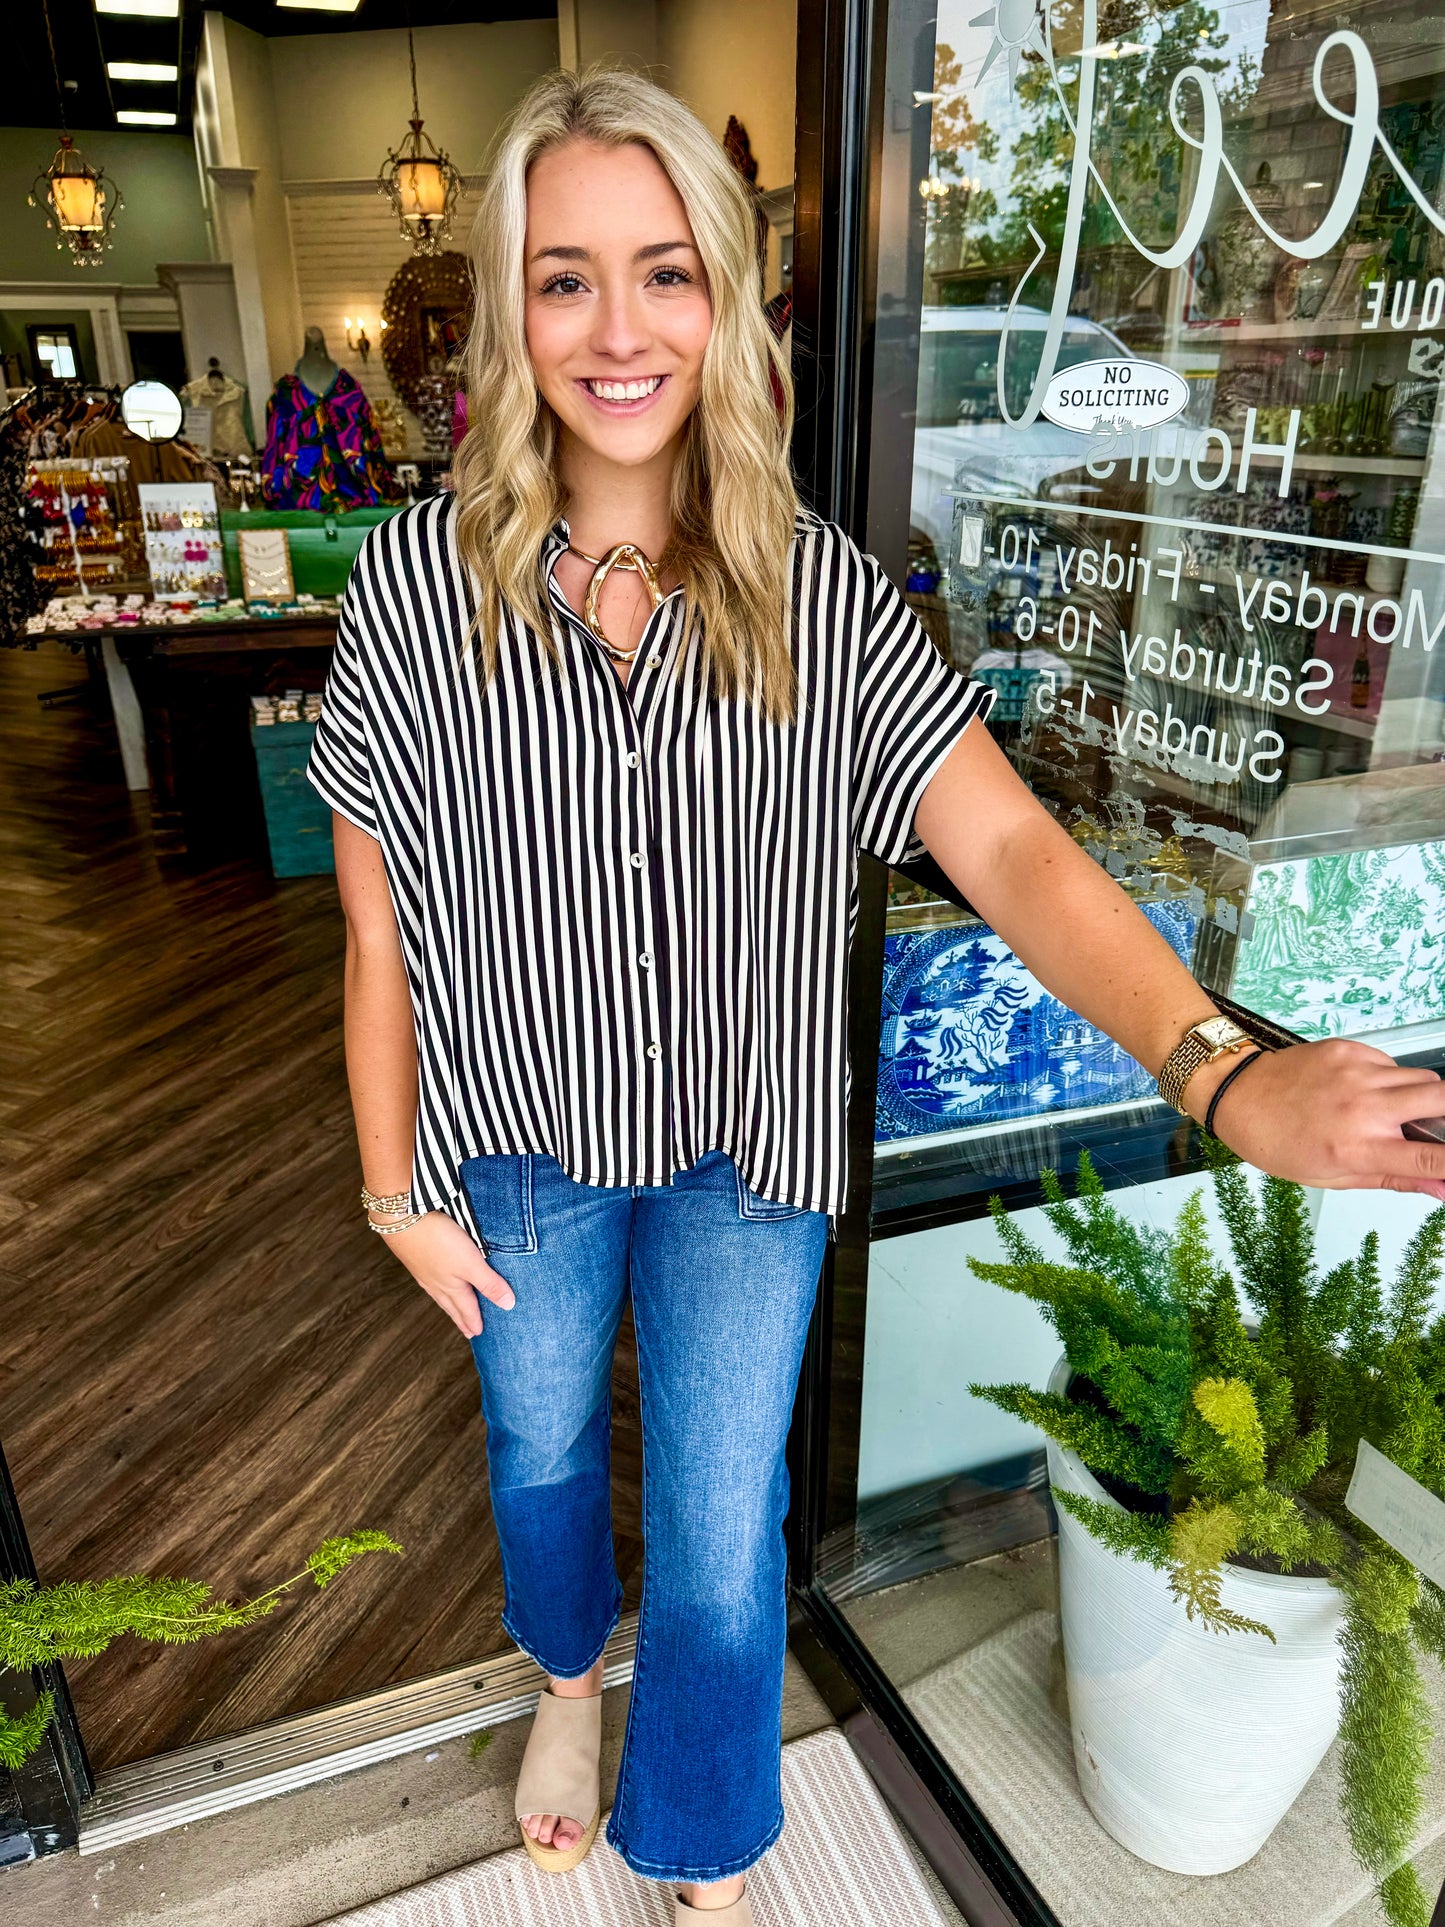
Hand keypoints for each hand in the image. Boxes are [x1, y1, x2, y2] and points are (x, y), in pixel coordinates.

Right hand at [372, 1211, 515, 1337]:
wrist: (402, 1221)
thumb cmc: (438, 1241)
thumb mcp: (470, 1263)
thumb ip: (489, 1283)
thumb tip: (508, 1305)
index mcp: (453, 1287)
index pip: (467, 1309)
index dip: (474, 1321)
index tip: (478, 1334)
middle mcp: (437, 1284)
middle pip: (452, 1306)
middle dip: (461, 1319)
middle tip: (467, 1332)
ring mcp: (425, 1272)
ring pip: (440, 1295)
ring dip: (449, 1306)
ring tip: (453, 1312)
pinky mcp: (416, 1259)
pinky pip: (430, 1282)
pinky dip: (437, 1290)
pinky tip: (434, 1283)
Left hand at [1191, 1038, 1444, 1199]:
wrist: (1238, 1096)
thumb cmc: (1277, 1143)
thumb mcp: (1331, 1177)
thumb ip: (1392, 1179)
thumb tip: (1441, 1190)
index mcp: (1356, 1147)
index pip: (1430, 1159)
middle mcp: (1361, 1107)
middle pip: (1441, 1100)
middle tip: (1435, 1130)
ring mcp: (1356, 1073)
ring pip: (1423, 1078)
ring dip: (1422, 1097)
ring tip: (1394, 1112)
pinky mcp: (1348, 1049)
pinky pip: (1391, 1063)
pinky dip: (1390, 1079)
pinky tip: (1366, 1091)